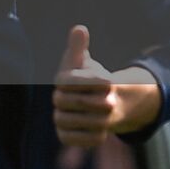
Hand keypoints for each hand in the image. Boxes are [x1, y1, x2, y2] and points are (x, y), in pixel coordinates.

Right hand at [52, 25, 156, 146]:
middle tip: (112, 102)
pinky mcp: (65, 136)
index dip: (90, 81)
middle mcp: (57, 100)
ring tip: (109, 115)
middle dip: (96, 102)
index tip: (110, 81)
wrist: (93, 103)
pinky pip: (79, 139)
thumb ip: (80, 47)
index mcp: (61, 80)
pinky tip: (103, 130)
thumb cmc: (89, 79)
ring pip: (77, 122)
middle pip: (75, 102)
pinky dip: (93, 136)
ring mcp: (59, 119)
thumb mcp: (86, 62)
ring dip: (98, 119)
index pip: (69, 81)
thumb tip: (80, 29)